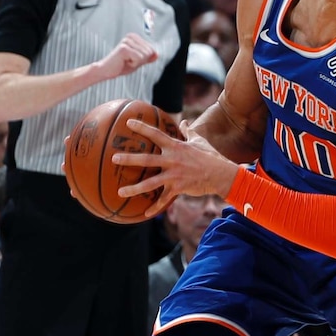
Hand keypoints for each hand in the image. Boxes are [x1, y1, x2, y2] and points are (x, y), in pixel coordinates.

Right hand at [97, 33, 158, 79]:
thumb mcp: (138, 61)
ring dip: (136, 63)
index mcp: (134, 37)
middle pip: (149, 52)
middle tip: (128, 61)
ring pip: (145, 56)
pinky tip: (124, 62)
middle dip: (141, 61)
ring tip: (125, 61)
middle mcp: (130, 37)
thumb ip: (148, 57)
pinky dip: (133, 64)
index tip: (132, 59)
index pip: (152, 50)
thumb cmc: (121, 65)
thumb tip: (157, 55)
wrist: (107, 70)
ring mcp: (127, 42)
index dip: (144, 59)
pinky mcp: (124, 48)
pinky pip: (139, 59)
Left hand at [113, 119, 238, 216]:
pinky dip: (155, 207)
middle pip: (146, 159)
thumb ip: (188, 132)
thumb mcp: (199, 141)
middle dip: (129, 159)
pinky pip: (164, 200)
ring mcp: (174, 175)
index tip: (128, 123)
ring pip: (150, 183)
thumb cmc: (210, 156)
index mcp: (176, 147)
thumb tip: (183, 122)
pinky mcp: (178, 188)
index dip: (142, 128)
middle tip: (114, 158)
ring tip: (120, 192)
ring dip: (134, 188)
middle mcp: (172, 160)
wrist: (221, 174)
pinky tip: (145, 214)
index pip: (156, 134)